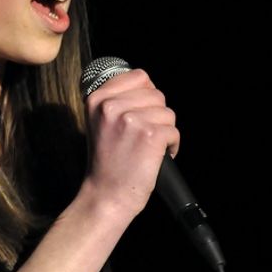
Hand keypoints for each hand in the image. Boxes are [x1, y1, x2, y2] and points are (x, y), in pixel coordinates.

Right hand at [82, 68, 179, 222]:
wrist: (106, 195)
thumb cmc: (106, 161)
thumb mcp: (100, 122)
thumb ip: (117, 100)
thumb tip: (148, 84)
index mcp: (97, 98)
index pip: (139, 76)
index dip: (146, 96)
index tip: (140, 115)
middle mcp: (111, 105)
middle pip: (156, 94)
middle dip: (156, 115)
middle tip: (142, 137)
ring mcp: (130, 119)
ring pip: (167, 113)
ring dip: (164, 131)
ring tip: (148, 147)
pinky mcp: (149, 135)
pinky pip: (174, 131)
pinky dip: (172, 146)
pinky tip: (156, 157)